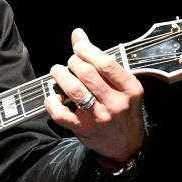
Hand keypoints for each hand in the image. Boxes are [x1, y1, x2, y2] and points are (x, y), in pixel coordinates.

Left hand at [46, 28, 145, 163]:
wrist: (126, 146)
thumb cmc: (123, 110)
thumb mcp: (122, 85)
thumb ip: (101, 61)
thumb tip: (78, 35)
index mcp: (130, 89)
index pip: (106, 64)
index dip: (87, 51)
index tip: (79, 48)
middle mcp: (116, 103)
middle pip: (87, 74)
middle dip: (73, 62)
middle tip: (70, 62)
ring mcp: (99, 117)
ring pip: (74, 90)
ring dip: (60, 76)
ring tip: (57, 72)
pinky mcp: (83, 129)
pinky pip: (60, 113)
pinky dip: (51, 101)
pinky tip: (54, 95)